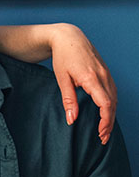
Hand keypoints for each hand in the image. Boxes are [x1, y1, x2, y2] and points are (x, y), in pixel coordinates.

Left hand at [50, 24, 116, 143]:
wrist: (69, 37)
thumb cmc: (63, 57)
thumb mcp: (62, 79)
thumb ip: (68, 100)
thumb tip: (72, 120)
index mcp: (92, 78)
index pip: (105, 104)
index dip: (105, 120)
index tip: (100, 133)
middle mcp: (103, 76)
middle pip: (112, 104)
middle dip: (109, 123)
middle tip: (102, 138)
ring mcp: (107, 73)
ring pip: (114, 98)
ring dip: (111, 115)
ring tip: (104, 130)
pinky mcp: (106, 73)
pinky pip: (112, 92)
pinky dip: (111, 105)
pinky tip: (106, 114)